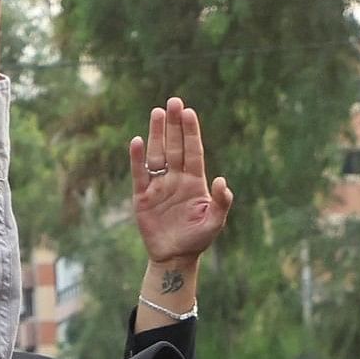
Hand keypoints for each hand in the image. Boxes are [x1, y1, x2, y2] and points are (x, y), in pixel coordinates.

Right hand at [131, 98, 233, 268]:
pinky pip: (139, 174)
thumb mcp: (215, 223)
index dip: (191, 132)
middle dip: (174, 125)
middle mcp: (176, 179)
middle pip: (174, 147)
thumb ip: (221, 202)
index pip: (193, 151)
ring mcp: (158, 186)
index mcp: (194, 182)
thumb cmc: (197, 240)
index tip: (189, 112)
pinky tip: (137, 141)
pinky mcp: (142, 197)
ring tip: (157, 112)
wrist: (174, 258)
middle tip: (174, 101)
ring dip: (157, 134)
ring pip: (157, 154)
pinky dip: (137, 158)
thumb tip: (222, 180)